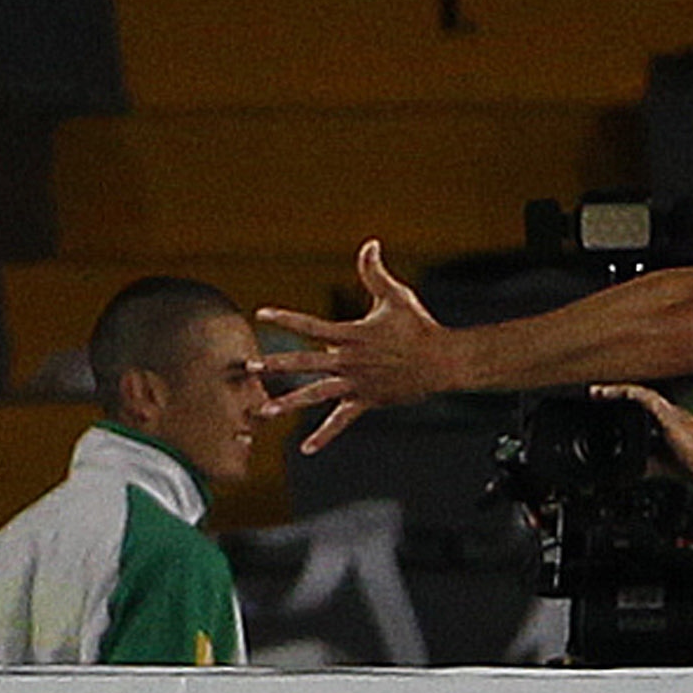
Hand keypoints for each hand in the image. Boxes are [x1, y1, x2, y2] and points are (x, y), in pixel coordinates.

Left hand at [251, 241, 465, 451]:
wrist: (441, 361)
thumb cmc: (418, 326)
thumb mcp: (395, 296)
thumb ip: (374, 273)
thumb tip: (369, 243)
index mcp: (351, 335)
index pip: (311, 325)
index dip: (286, 319)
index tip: (261, 315)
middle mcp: (349, 361)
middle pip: (306, 363)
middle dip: (277, 365)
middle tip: (250, 368)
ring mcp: (355, 384)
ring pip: (316, 395)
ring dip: (289, 403)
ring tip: (263, 412)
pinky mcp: (365, 401)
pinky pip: (340, 421)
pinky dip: (324, 436)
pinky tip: (305, 449)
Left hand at [591, 382, 692, 483]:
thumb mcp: (658, 466)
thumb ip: (640, 466)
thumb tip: (618, 476)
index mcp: (664, 421)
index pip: (637, 406)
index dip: (617, 402)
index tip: (598, 403)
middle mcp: (666, 412)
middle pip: (636, 395)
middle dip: (612, 392)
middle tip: (592, 392)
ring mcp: (669, 412)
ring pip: (639, 392)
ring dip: (616, 390)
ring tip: (596, 391)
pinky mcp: (671, 416)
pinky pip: (647, 397)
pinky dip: (629, 393)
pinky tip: (614, 393)